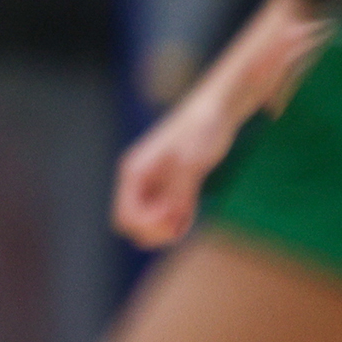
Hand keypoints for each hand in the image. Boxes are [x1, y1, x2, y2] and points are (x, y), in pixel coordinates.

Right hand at [112, 91, 241, 248]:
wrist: (216, 110)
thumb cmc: (201, 129)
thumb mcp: (190, 162)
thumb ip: (178, 194)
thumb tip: (171, 222)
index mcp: (134, 172)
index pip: (125, 216)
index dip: (147, 225)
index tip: (172, 216)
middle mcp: (139, 180)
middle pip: (132, 223)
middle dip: (153, 231)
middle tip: (178, 223)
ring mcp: (154, 184)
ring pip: (148, 222)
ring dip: (165, 228)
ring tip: (186, 218)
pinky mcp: (170, 186)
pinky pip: (165, 216)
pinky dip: (175, 223)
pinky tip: (189, 216)